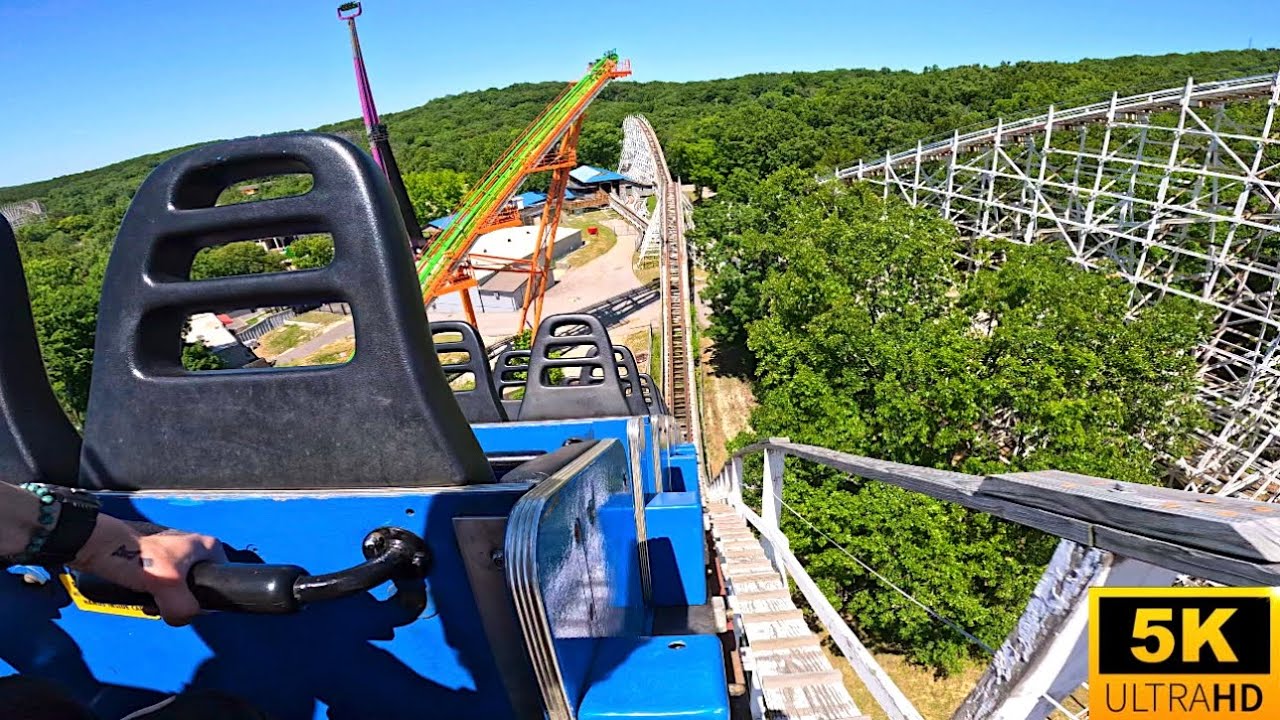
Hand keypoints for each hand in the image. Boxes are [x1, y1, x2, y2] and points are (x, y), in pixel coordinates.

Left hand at [69, 515, 225, 624]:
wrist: (101, 549)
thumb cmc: (134, 556)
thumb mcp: (170, 587)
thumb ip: (185, 609)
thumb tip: (184, 618)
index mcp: (209, 547)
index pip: (223, 582)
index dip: (206, 600)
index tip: (188, 603)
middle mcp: (195, 549)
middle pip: (199, 589)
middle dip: (180, 602)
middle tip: (164, 602)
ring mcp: (175, 556)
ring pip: (179, 591)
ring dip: (164, 601)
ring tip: (149, 599)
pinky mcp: (157, 562)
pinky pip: (163, 588)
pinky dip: (154, 596)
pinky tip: (142, 597)